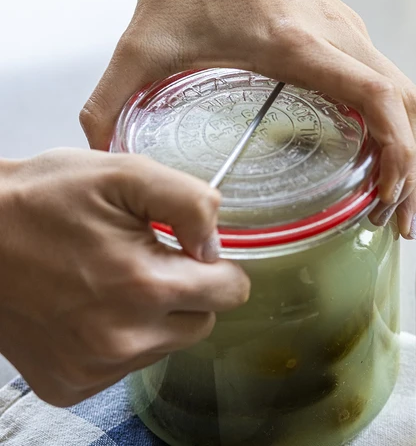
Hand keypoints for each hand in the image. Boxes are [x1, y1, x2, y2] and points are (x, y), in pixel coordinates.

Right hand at [0, 149, 248, 405]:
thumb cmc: (43, 201)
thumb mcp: (124, 175)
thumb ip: (189, 203)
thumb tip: (216, 243)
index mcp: (144, 286)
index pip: (230, 292)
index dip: (220, 267)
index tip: (194, 254)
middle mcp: (122, 339)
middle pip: (202, 322)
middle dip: (189, 292)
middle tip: (151, 261)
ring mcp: (94, 368)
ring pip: (167, 344)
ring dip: (156, 315)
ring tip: (115, 280)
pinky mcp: (71, 382)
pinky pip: (128, 364)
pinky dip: (124, 336)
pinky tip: (94, 307)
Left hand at [80, 0, 415, 238]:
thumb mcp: (145, 40)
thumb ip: (112, 96)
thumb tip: (100, 147)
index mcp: (299, 44)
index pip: (378, 98)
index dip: (396, 153)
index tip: (385, 198)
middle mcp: (336, 37)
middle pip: (406, 105)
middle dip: (409, 167)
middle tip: (392, 218)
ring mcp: (345, 32)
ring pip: (405, 93)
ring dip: (408, 146)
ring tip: (390, 196)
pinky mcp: (340, 32)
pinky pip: (386, 81)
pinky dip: (392, 122)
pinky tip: (375, 152)